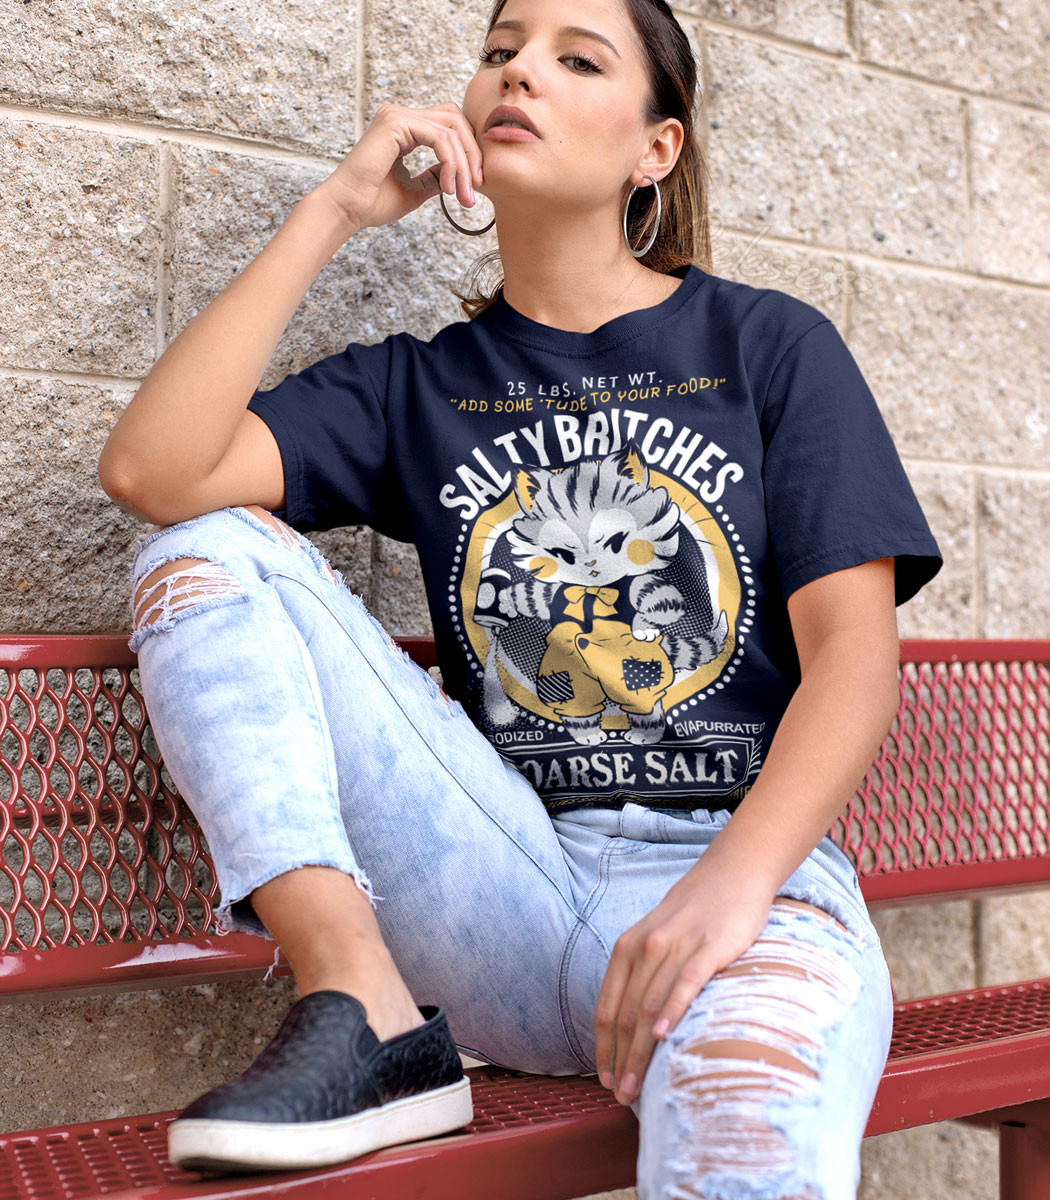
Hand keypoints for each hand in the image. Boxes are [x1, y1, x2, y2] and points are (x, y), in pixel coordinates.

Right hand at [313, 101, 483, 231]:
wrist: (347, 209)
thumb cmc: (373, 203)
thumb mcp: (416, 188)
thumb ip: (437, 175)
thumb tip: (461, 173)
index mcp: (404, 129)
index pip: (448, 126)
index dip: (468, 152)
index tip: (474, 186)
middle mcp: (400, 117)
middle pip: (455, 120)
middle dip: (472, 154)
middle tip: (476, 188)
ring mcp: (397, 116)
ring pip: (451, 128)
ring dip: (464, 164)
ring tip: (463, 194)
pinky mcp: (395, 123)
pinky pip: (439, 137)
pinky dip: (451, 162)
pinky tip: (448, 188)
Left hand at [593, 862, 775, 1105]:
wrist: (731, 873)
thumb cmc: (694, 913)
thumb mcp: (656, 938)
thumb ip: (642, 974)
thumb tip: (632, 1026)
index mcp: (627, 947)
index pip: (606, 1007)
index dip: (602, 1048)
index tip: (605, 1080)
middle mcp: (645, 947)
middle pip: (625, 1014)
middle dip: (620, 1060)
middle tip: (621, 1096)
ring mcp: (676, 947)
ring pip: (650, 1007)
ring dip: (640, 1052)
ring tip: (638, 1086)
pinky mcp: (708, 948)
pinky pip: (684, 984)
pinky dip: (670, 1012)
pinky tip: (662, 1038)